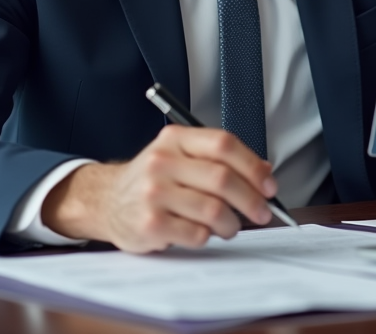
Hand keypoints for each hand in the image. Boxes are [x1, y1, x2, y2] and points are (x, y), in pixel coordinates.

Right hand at [41, 125, 277, 252]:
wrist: (106, 200)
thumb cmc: (153, 179)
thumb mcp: (181, 157)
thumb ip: (220, 160)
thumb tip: (265, 173)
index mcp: (175, 140)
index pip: (223, 144)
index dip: (253, 166)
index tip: (269, 185)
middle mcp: (162, 162)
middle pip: (223, 179)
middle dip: (251, 200)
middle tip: (261, 212)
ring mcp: (154, 193)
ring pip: (214, 210)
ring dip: (231, 224)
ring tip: (228, 226)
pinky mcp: (150, 224)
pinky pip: (197, 234)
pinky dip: (207, 237)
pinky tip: (200, 232)